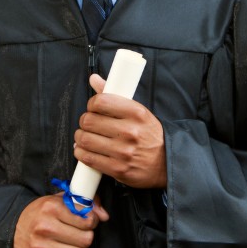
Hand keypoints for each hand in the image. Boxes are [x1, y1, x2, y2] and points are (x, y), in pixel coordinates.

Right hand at [13, 194, 108, 247]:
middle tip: (79, 235)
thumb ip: (83, 202)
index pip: (87, 220)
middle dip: (86, 237)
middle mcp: (45, 227)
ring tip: (72, 246)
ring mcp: (41, 247)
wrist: (12, 231)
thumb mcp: (58, 200)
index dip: (92, 222)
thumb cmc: (40, 215)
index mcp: (51, 208)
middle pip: (85, 240)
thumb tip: (104, 215)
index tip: (87, 222)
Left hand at [73, 74, 166, 188]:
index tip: (93, 108)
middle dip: (84, 121)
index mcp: (136, 113)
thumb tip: (93, 79)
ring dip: (80, 137)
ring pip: (84, 140)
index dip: (92, 103)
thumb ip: (114, 94)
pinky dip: (80, 152)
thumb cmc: (149, 134)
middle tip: (88, 123)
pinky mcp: (117, 169)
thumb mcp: (138, 111)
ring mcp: (123, 152)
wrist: (166, 162)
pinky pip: (88, 157)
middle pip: (89, 121)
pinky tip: (84, 149)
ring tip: (84, 136)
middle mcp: (130, 131)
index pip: (101, 101)